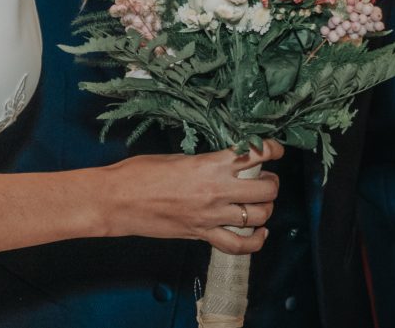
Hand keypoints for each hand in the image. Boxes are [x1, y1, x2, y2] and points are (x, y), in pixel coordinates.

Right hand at [102, 141, 283, 253]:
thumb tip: (224, 163)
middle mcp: (216, 191)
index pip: (255, 154)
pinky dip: (255, 242)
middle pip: (265, 189)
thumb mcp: (177, 157)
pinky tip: (260, 234)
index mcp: (209, 164)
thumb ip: (205, 162)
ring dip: (265, 209)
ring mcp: (210, 216)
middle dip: (272, 182)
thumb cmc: (140, 173)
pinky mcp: (201, 234)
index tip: (275, 149)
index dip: (272, 149)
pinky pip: (238, 244)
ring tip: (261, 202)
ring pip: (258, 217)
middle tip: (266, 177)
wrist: (118, 200)